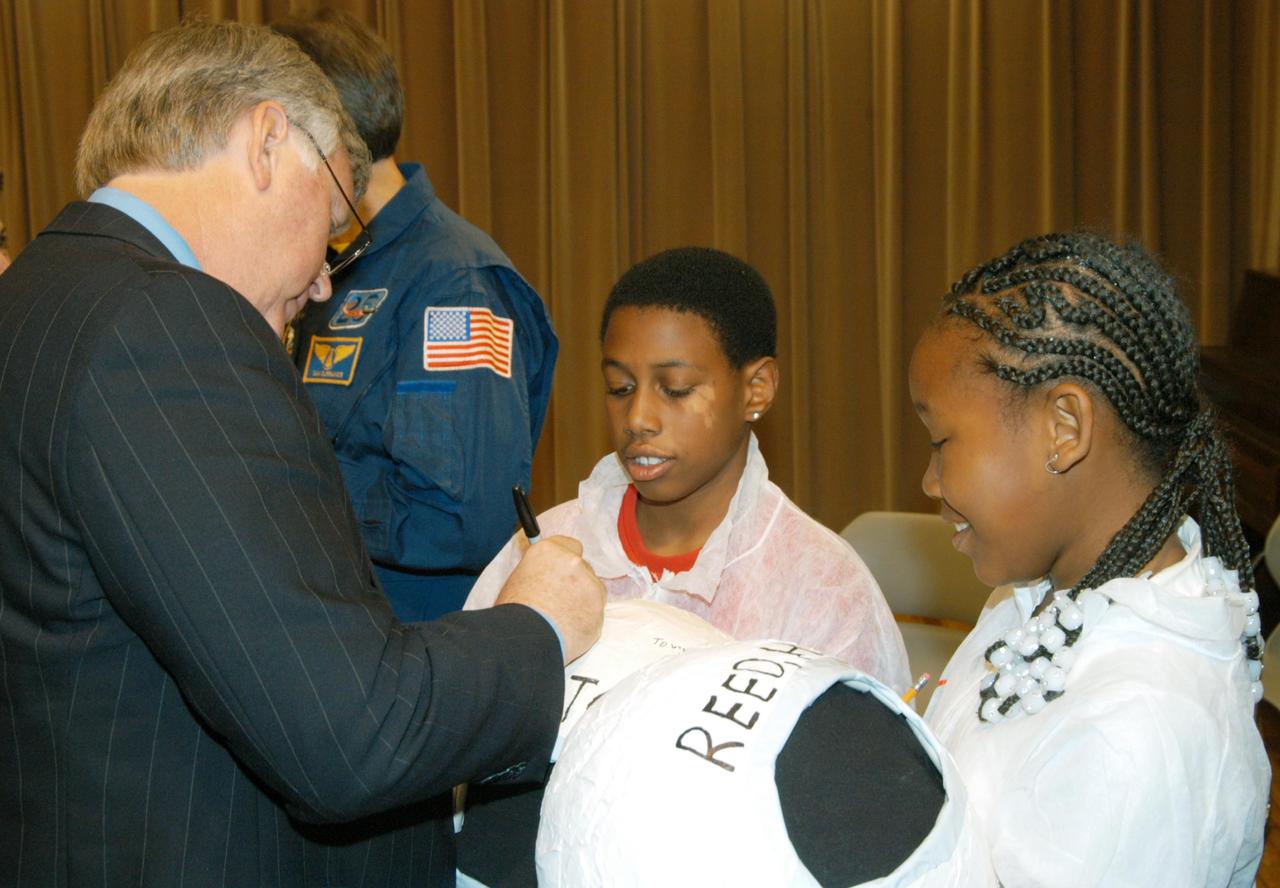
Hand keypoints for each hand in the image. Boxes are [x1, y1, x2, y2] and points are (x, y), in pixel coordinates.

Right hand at [494, 535, 604, 663]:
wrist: (525, 639)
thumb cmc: (513, 612)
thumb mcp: (518, 580)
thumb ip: (540, 572)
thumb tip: (545, 575)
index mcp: (549, 551)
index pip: (571, 546)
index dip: (566, 561)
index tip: (562, 572)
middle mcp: (573, 563)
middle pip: (583, 569)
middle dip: (576, 583)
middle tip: (560, 601)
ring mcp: (589, 585)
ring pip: (593, 590)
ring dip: (583, 601)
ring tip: (562, 620)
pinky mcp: (599, 609)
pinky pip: (595, 613)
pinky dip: (586, 621)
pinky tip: (569, 630)